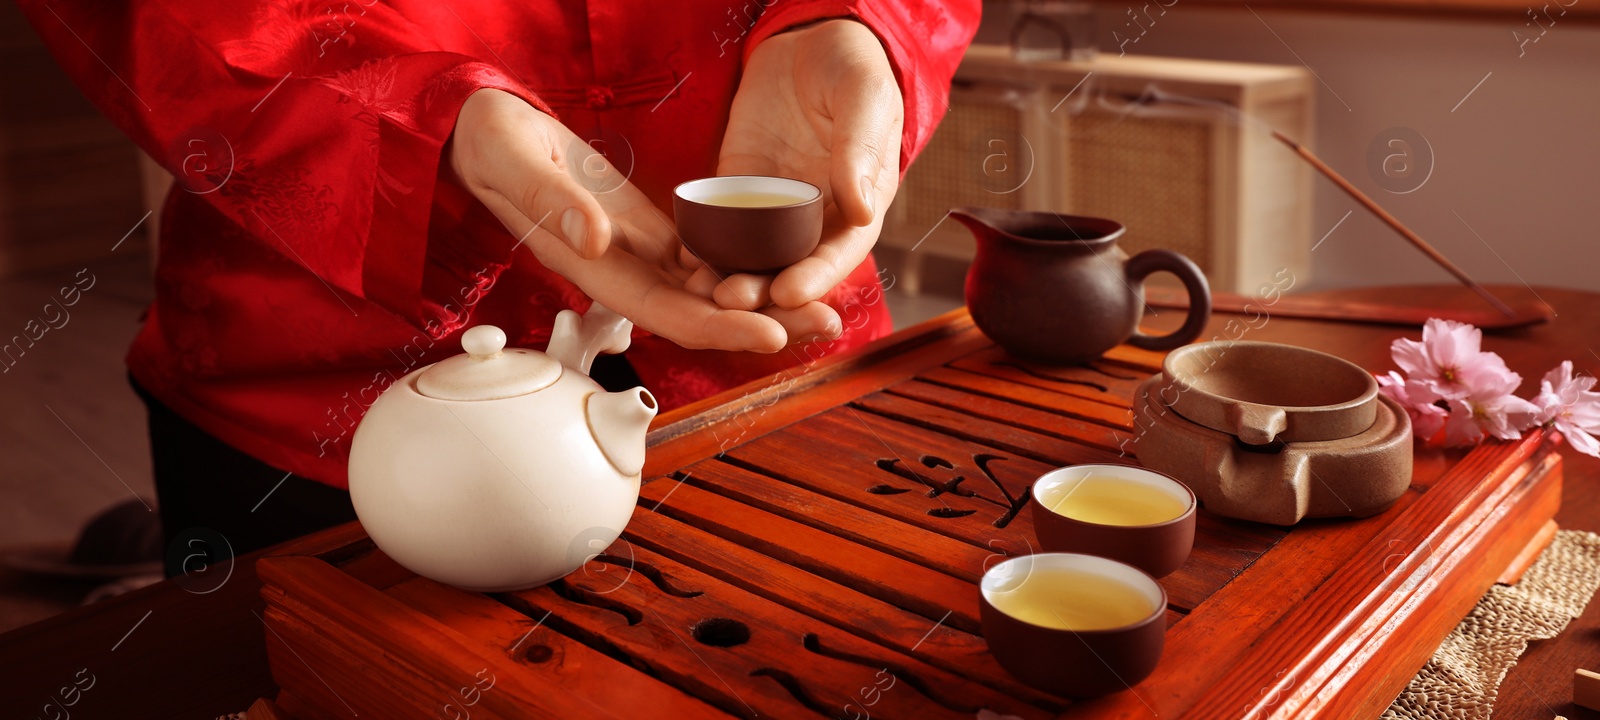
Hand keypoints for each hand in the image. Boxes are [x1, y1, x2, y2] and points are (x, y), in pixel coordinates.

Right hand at [450, 89, 839, 351]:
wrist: (483, 130)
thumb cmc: (489, 143)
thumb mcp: (514, 160)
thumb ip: (551, 202)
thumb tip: (599, 237)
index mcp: (590, 263)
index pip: (665, 310)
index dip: (717, 326)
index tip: (769, 333)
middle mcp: (621, 267)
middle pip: (702, 310)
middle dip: (764, 322)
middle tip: (826, 323)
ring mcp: (638, 250)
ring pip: (710, 288)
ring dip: (765, 298)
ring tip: (823, 299)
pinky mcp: (649, 227)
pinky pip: (704, 255)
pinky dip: (743, 264)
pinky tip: (785, 261)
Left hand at [698, 19, 902, 313]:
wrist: (808, 42)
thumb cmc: (851, 69)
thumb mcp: (864, 99)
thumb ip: (861, 151)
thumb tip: (862, 209)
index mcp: (859, 206)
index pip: (839, 253)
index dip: (815, 277)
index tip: (788, 293)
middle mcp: (817, 217)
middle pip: (791, 266)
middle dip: (762, 289)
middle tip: (731, 300)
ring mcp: (774, 206)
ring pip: (753, 255)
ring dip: (729, 276)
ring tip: (700, 291)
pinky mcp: (738, 188)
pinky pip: (720, 222)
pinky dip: (705, 244)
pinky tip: (683, 257)